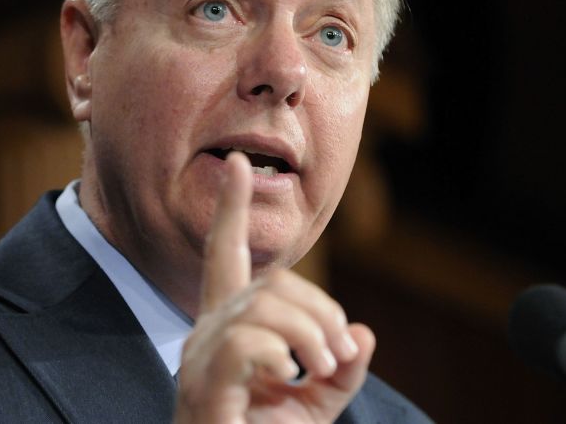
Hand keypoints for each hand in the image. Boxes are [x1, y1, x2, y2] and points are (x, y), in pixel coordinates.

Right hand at [174, 152, 375, 422]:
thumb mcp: (319, 403)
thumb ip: (342, 367)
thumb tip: (363, 333)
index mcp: (230, 326)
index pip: (228, 256)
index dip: (233, 211)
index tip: (239, 165)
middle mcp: (207, 331)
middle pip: (271, 283)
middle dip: (319, 310)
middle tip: (337, 356)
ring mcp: (201, 358)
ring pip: (264, 307)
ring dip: (309, 335)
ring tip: (321, 369)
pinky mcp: (204, 387)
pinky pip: (250, 344)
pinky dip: (284, 356)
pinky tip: (289, 378)